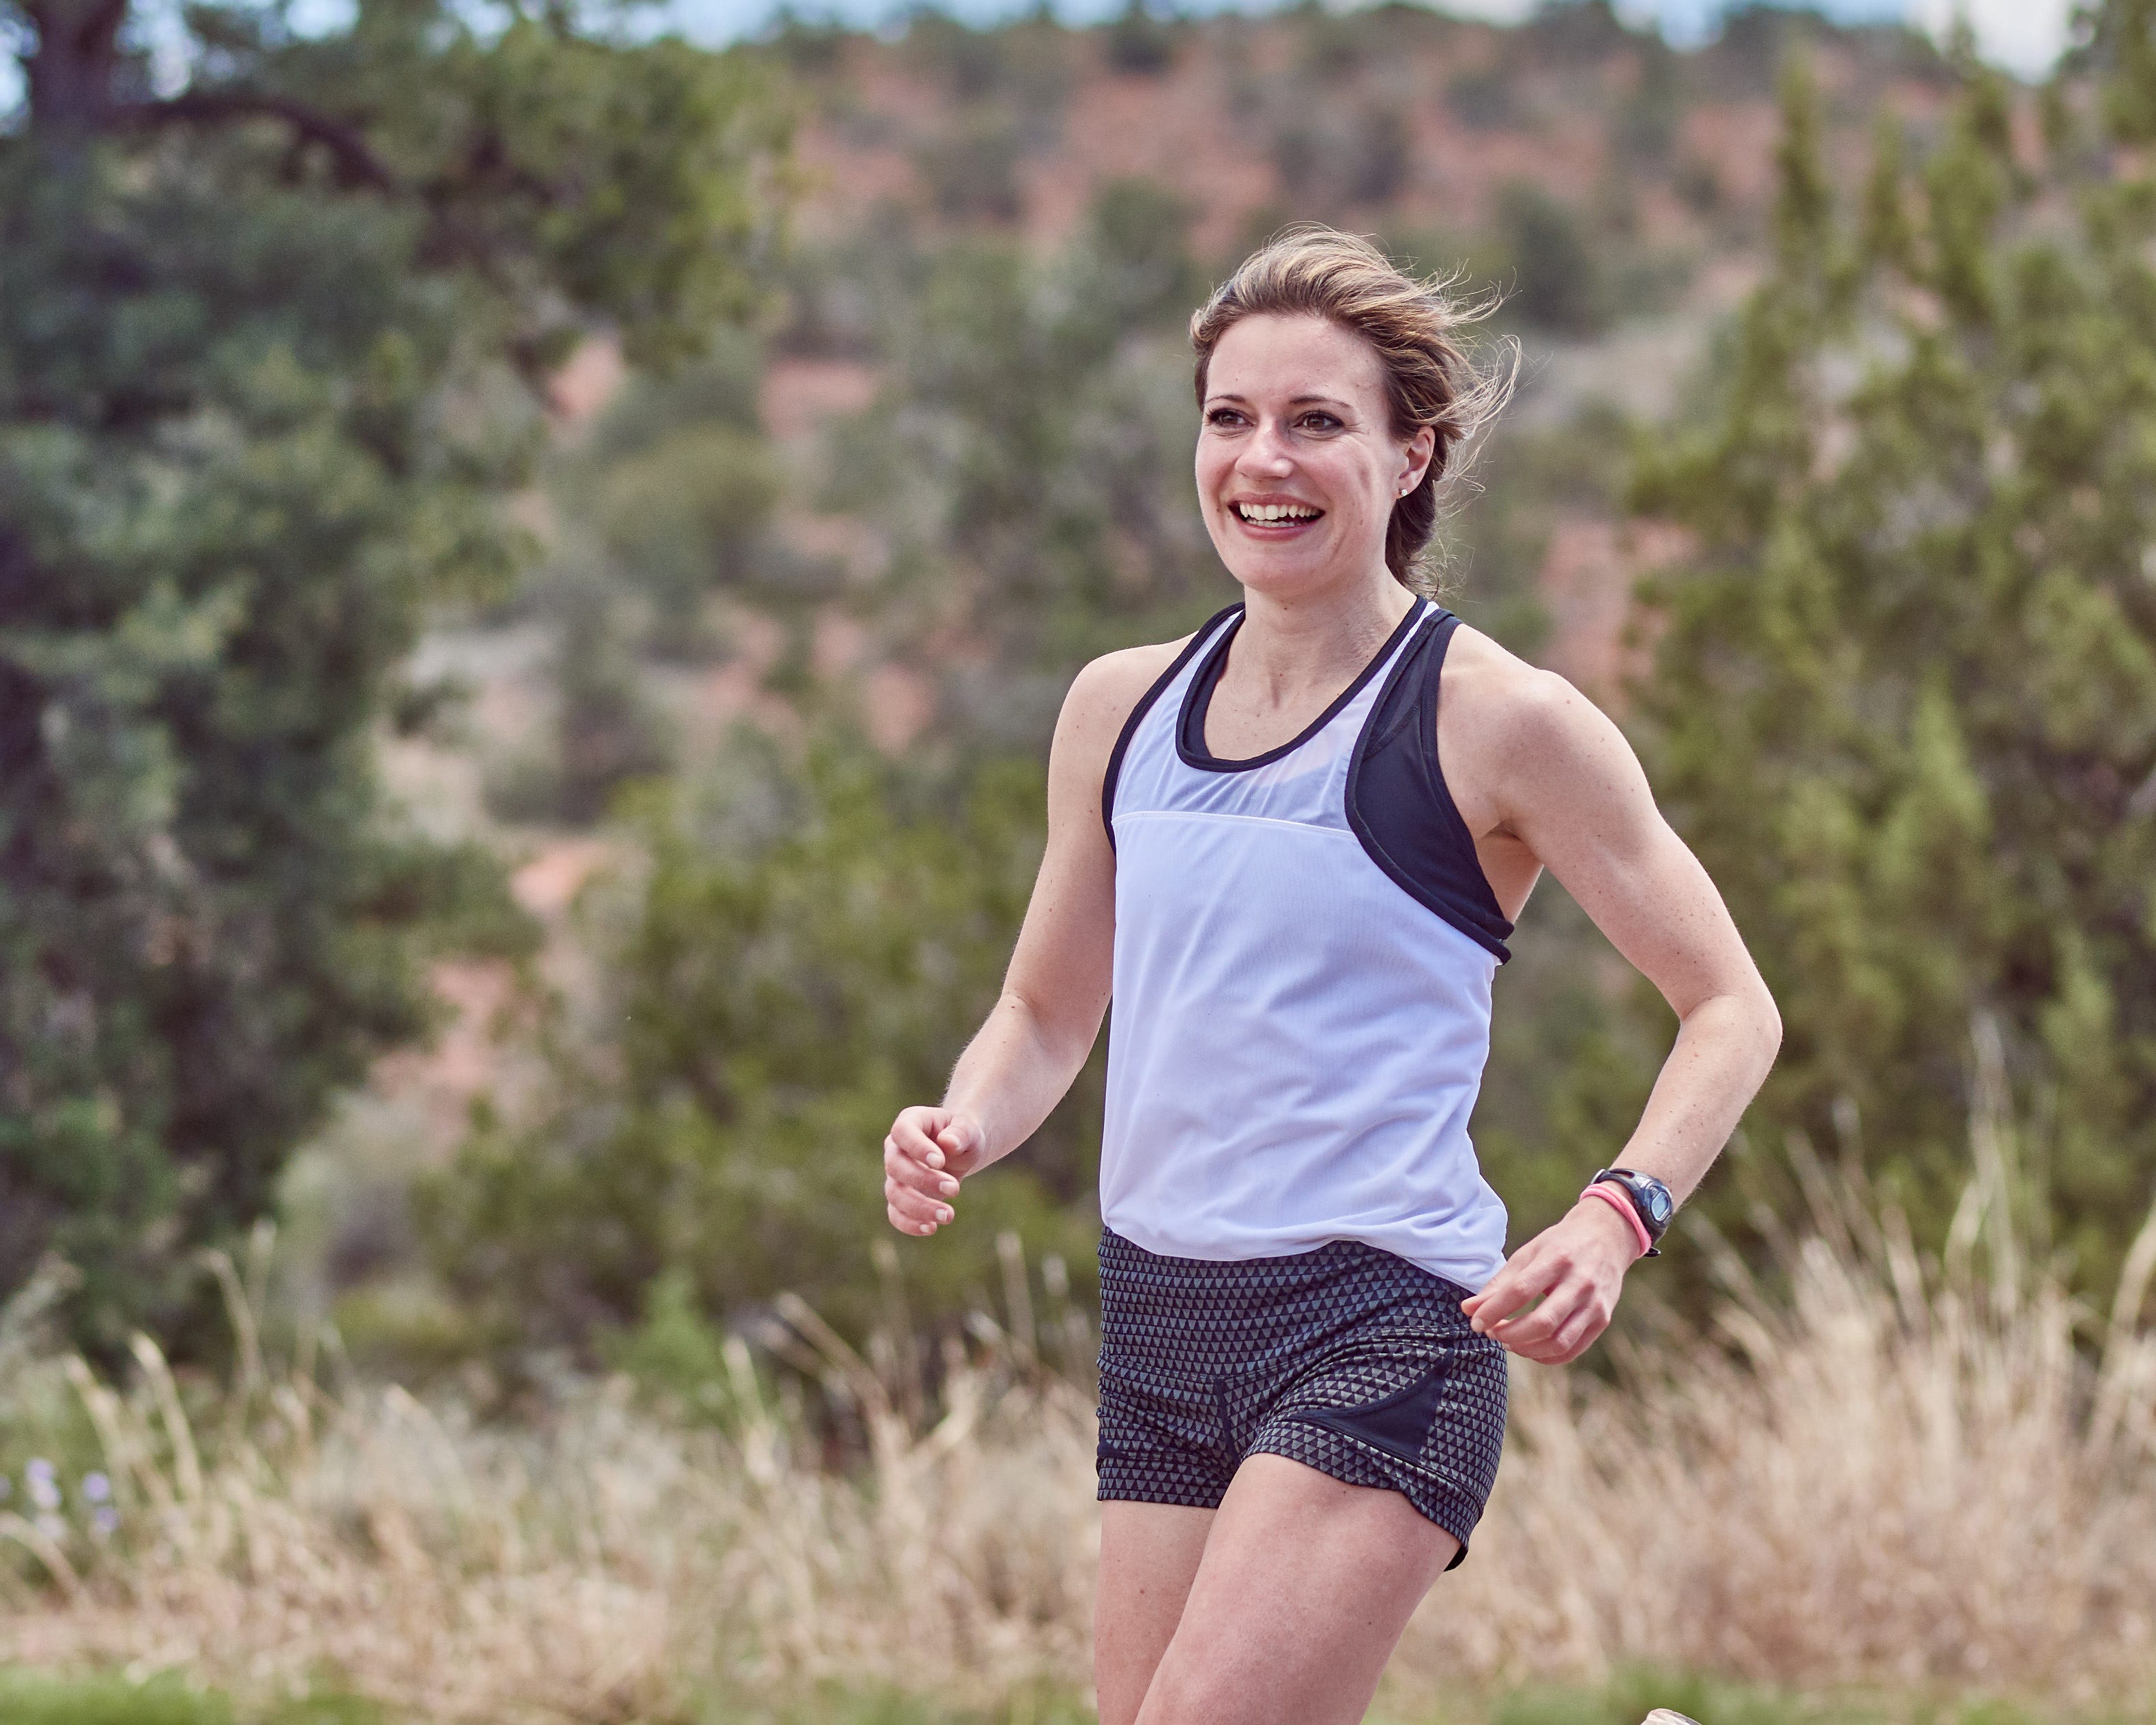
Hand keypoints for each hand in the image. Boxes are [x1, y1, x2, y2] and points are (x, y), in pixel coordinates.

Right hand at [882, 1105, 984, 1236]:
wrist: (960, 1151)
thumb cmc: (962, 1136)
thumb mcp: (969, 1130)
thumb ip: (962, 1133)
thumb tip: (948, 1143)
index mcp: (910, 1122)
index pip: (902, 1132)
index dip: (917, 1147)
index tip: (940, 1161)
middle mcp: (896, 1148)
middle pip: (896, 1166)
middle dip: (924, 1181)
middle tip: (955, 1189)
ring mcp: (894, 1174)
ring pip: (894, 1193)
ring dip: (919, 1207)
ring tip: (948, 1215)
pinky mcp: (899, 1197)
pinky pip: (894, 1213)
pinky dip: (910, 1224)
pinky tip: (932, 1228)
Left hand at [1459, 1197, 1640, 1363]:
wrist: (1606, 1238)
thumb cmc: (1560, 1245)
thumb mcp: (1528, 1253)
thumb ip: (1499, 1283)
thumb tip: (1468, 1309)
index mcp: (1557, 1258)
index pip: (1521, 1291)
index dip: (1494, 1311)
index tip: (1474, 1322)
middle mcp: (1580, 1283)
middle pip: (1542, 1322)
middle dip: (1510, 1334)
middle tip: (1491, 1332)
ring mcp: (1595, 1304)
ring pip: (1559, 1342)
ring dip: (1526, 1349)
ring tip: (1508, 1342)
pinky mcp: (1602, 1320)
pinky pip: (1572, 1350)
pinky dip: (1546, 1357)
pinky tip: (1529, 1348)